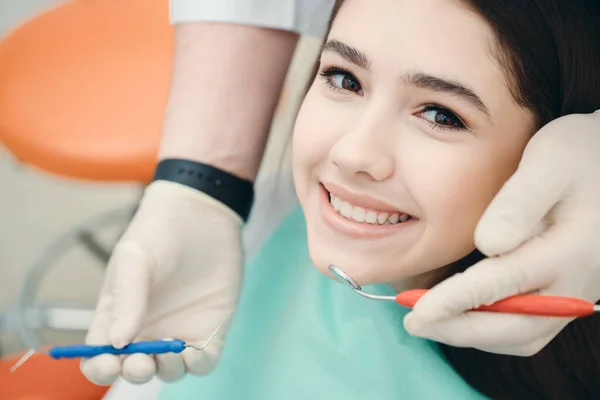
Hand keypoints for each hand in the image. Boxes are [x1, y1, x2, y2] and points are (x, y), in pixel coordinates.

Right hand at [81, 180, 242, 384]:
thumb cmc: (159, 233)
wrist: (202, 215)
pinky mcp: (210, 329)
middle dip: (135, 373)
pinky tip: (193, 352)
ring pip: (169, 371)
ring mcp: (178, 331)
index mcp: (117, 317)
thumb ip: (126, 300)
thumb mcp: (134, 260)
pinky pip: (203, 362)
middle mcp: (146, 330)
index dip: (100, 368)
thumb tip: (116, 343)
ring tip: (169, 351)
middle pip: (135, 369)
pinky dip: (198, 365)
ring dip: (167, 370)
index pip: (100, 356)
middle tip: (142, 360)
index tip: (107, 364)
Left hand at [404, 111, 599, 355]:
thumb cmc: (580, 155)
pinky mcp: (567, 297)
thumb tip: (487, 245)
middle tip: (413, 323)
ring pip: (520, 337)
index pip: (503, 284)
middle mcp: (576, 284)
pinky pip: (529, 331)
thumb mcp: (550, 160)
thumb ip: (519, 203)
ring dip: (472, 335)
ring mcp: (574, 295)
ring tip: (429, 323)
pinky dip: (491, 332)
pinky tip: (461, 317)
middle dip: (457, 330)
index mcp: (570, 250)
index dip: (456, 302)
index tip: (419, 311)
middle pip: (512, 327)